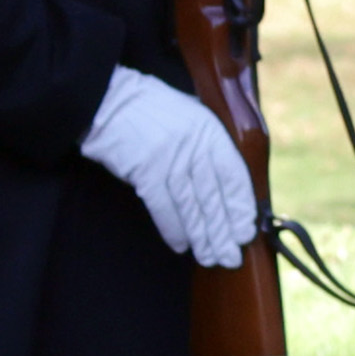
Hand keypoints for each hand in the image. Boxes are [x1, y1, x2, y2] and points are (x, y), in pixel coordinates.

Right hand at [83, 65, 258, 270]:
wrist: (108, 99)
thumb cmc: (147, 109)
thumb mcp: (188, 114)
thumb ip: (205, 141)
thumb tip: (219, 175)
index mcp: (210, 131)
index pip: (234, 176)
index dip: (240, 207)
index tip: (245, 230)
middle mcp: (194, 145)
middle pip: (214, 196)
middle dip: (223, 230)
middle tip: (230, 256)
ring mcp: (169, 157)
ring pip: (192, 205)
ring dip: (202, 236)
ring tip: (210, 257)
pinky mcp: (144, 168)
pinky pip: (163, 206)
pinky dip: (173, 228)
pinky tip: (181, 245)